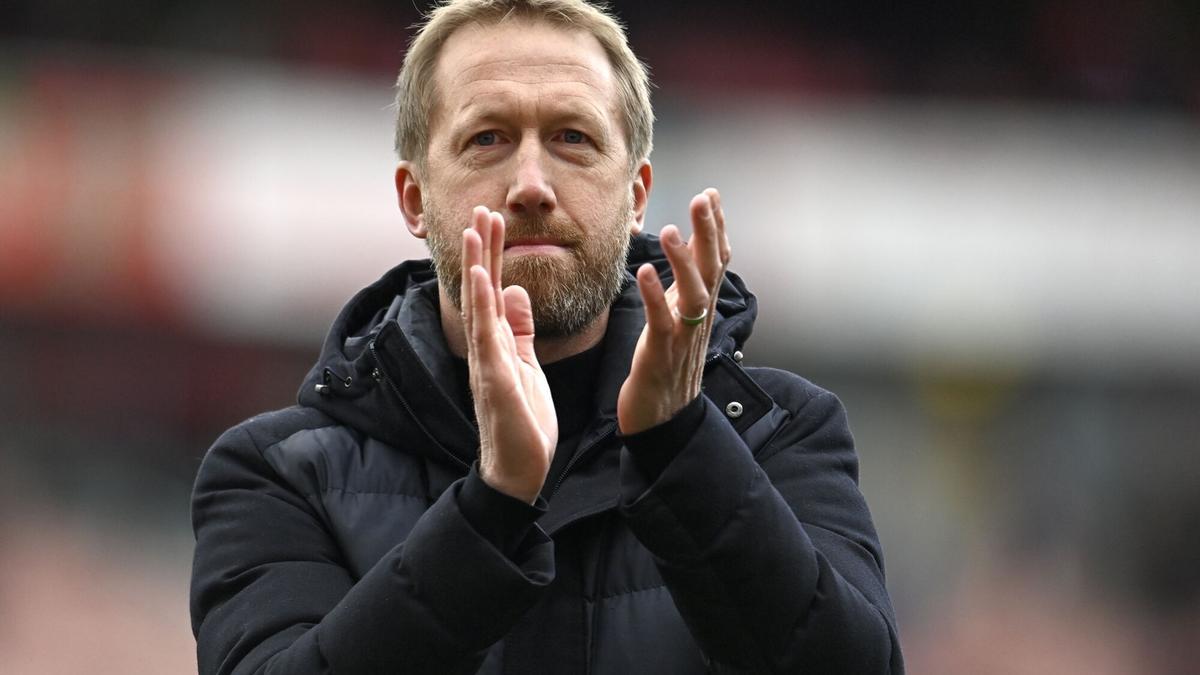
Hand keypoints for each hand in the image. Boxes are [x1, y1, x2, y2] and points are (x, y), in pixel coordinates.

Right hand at [461, 206, 557, 502]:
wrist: (519, 471)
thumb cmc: (522, 422)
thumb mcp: (526, 365)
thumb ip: (519, 330)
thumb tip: (515, 290)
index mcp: (495, 344)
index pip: (492, 290)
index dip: (492, 254)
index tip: (492, 219)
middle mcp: (485, 348)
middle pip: (481, 290)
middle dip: (482, 249)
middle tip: (481, 208)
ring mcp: (487, 363)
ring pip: (478, 306)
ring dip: (476, 266)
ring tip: (474, 229)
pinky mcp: (495, 381)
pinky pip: (487, 338)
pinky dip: (484, 307)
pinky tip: (484, 279)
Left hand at [618, 188, 730, 434]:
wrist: (662, 418)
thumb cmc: (666, 364)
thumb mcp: (678, 318)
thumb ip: (684, 284)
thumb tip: (687, 248)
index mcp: (701, 306)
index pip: (717, 260)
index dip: (716, 227)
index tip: (711, 194)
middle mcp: (698, 317)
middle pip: (712, 269)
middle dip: (709, 232)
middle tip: (704, 198)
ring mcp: (682, 336)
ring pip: (692, 294)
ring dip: (683, 261)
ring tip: (670, 231)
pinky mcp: (661, 354)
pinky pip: (661, 321)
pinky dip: (655, 296)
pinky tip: (644, 273)